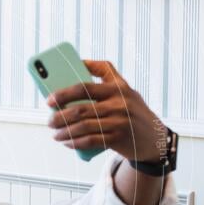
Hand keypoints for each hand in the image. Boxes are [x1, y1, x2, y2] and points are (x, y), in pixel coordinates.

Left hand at [47, 60, 167, 162]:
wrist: (154, 137)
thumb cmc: (132, 109)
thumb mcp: (124, 88)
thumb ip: (106, 73)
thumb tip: (80, 61)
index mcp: (117, 88)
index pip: (84, 87)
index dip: (63, 93)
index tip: (49, 99)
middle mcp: (119, 104)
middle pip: (80, 109)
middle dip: (59, 116)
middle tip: (49, 121)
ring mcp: (119, 122)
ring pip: (83, 127)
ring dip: (64, 132)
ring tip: (55, 134)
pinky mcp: (118, 139)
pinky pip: (90, 141)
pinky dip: (75, 143)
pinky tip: (67, 142)